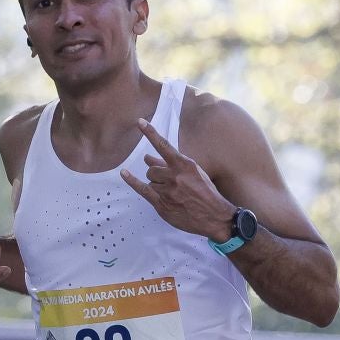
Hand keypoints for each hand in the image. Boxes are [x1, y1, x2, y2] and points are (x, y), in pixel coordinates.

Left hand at [120, 119, 235, 240]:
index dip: (150, 133)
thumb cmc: (206, 193)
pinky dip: (132, 181)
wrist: (214, 217)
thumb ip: (172, 165)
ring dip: (157, 185)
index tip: (140, 122)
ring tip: (172, 194)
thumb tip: (148, 157)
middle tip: (168, 183)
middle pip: (153, 169)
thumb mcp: (194, 173)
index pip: (164, 145)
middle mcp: (175, 176)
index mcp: (185, 165)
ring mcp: (168, 191)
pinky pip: (142, 190)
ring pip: (151, 181)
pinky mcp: (162, 204)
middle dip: (157, 174)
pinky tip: (124, 173)